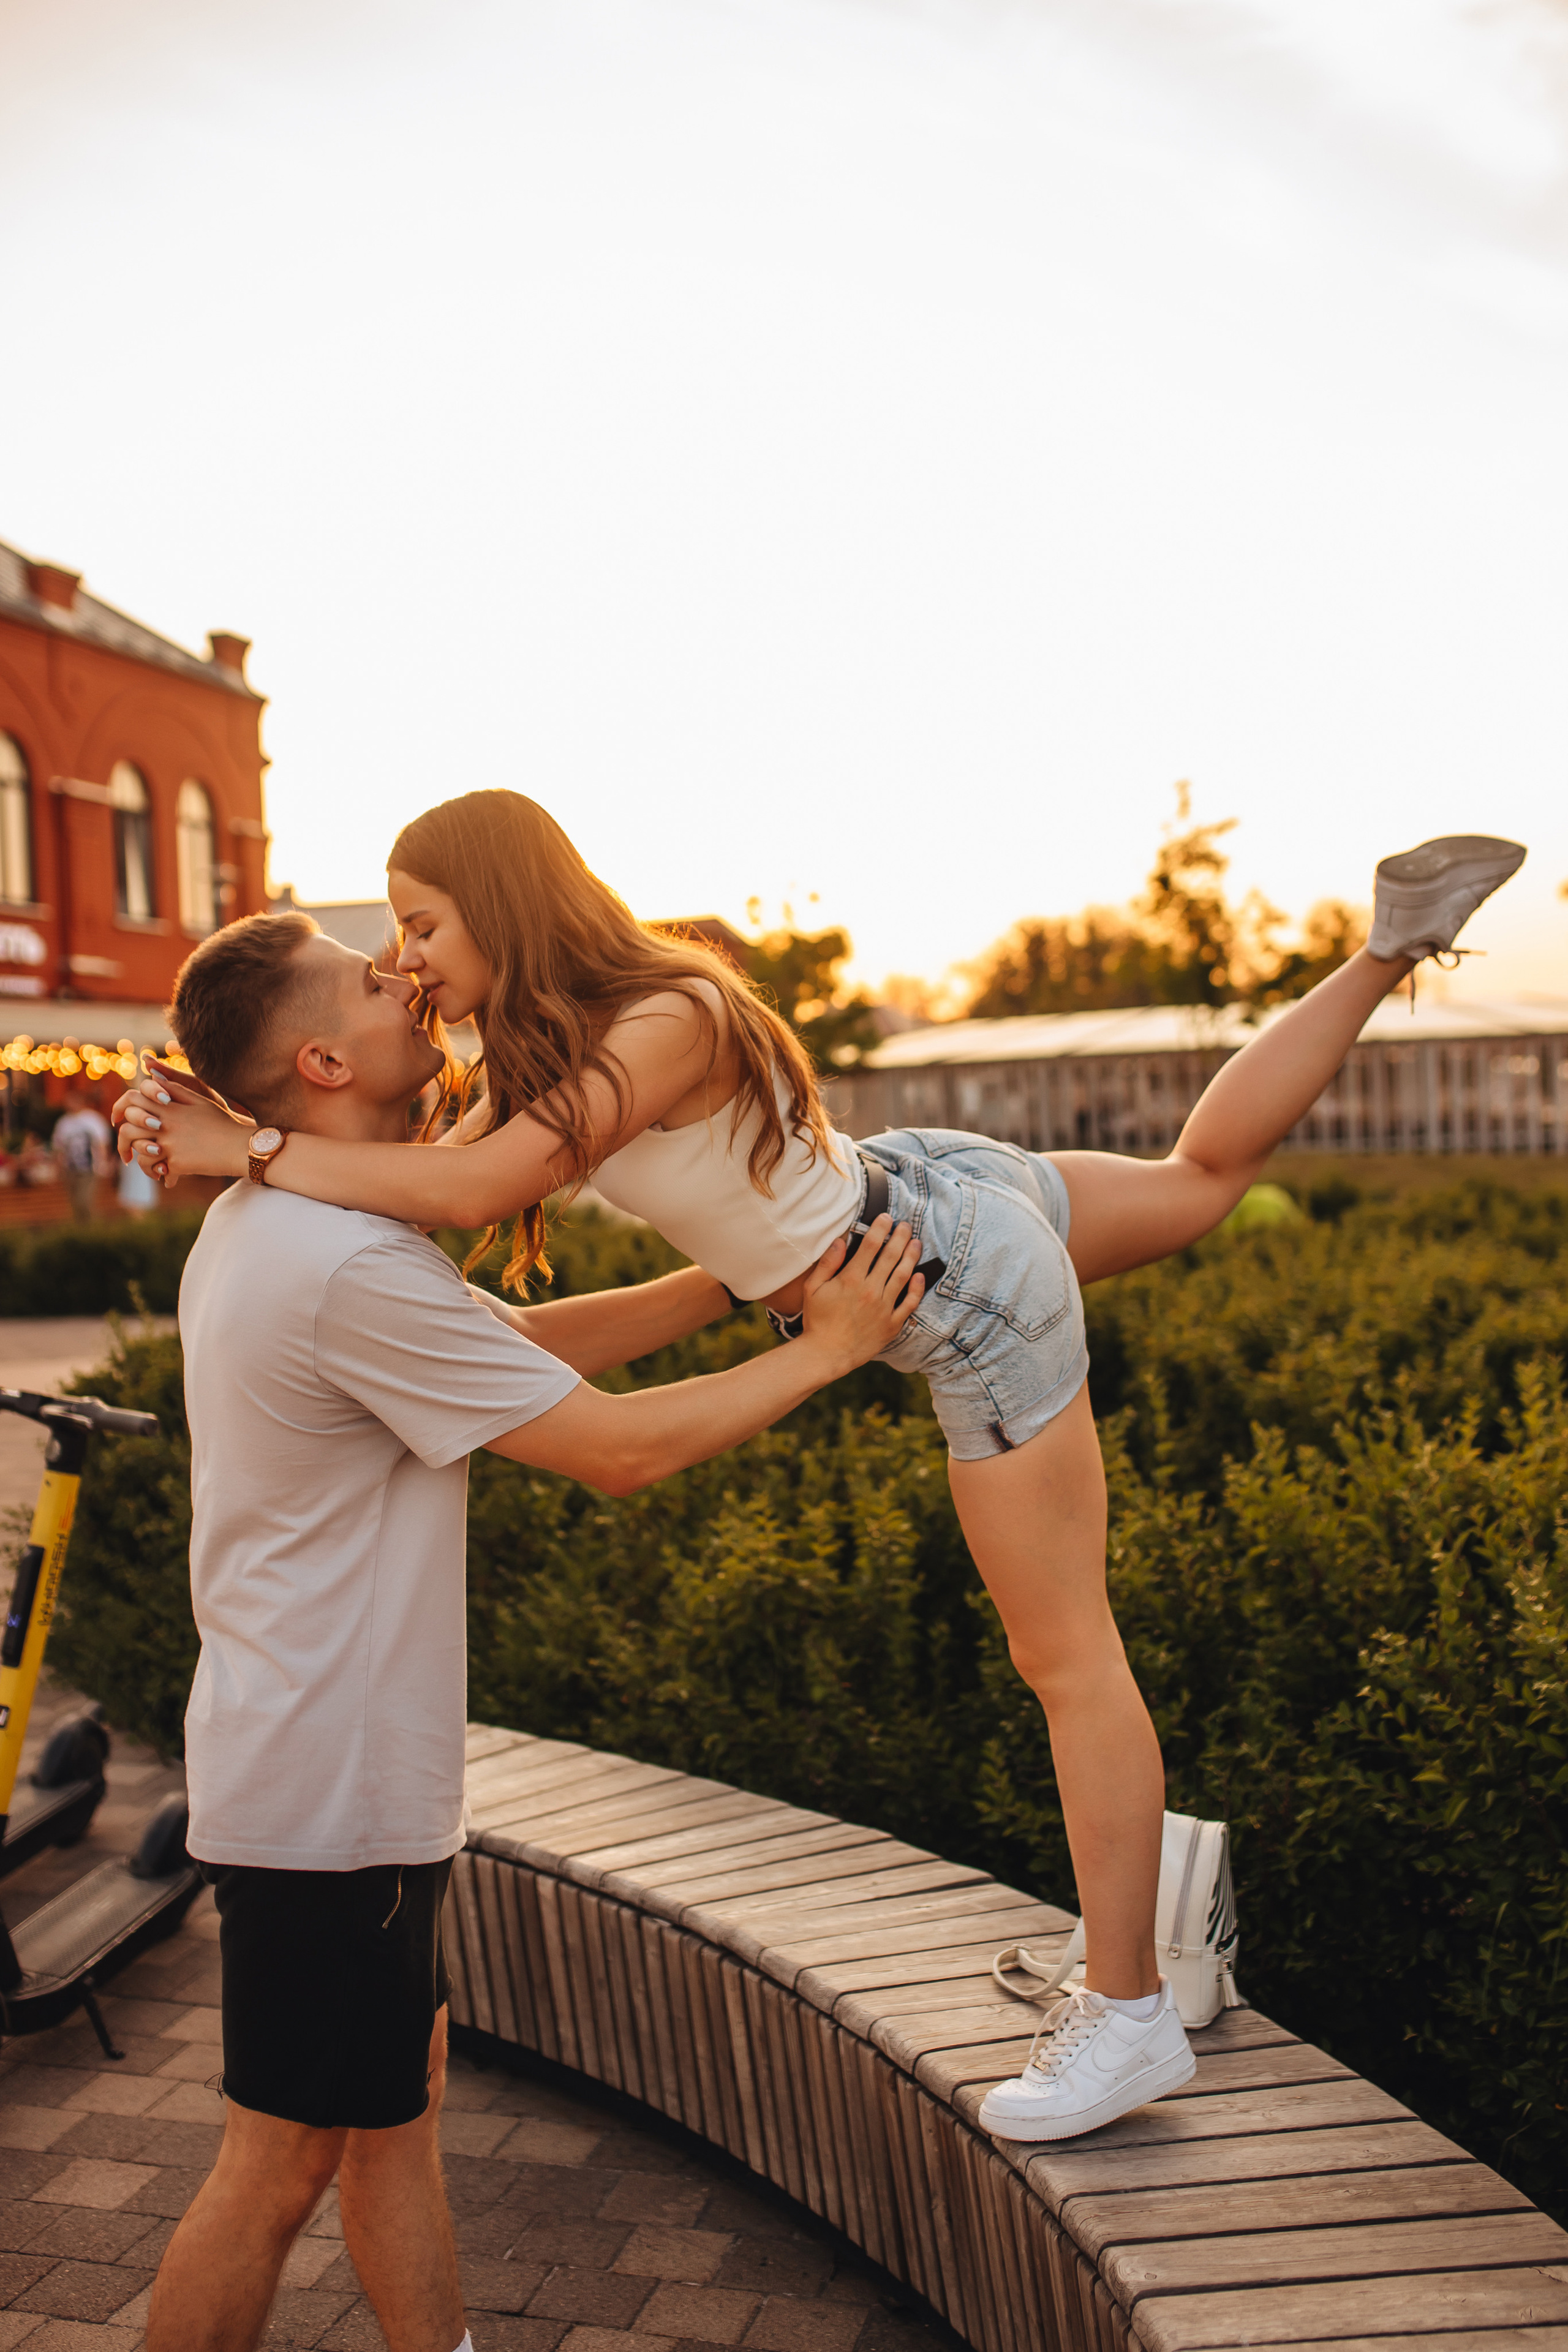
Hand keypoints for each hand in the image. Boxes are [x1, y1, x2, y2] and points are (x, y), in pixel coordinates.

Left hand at [113, 1073, 250, 1188]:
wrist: (241, 1147)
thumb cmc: (223, 1123)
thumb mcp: (201, 1100)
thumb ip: (175, 1089)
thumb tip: (154, 1078)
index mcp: (170, 1106)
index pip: (132, 1100)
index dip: (118, 1108)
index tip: (117, 1120)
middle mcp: (166, 1124)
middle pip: (127, 1128)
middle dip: (122, 1142)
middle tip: (126, 1153)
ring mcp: (170, 1145)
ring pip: (139, 1153)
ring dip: (139, 1161)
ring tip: (148, 1167)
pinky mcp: (177, 1163)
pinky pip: (156, 1170)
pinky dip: (158, 1174)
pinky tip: (165, 1177)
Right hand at [797, 1214, 923, 1372]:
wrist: (826, 1354)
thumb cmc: (817, 1320)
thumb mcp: (813, 1288)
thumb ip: (827, 1263)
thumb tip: (840, 1240)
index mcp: (851, 1279)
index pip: (870, 1246)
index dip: (880, 1228)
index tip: (886, 1217)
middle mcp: (871, 1291)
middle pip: (891, 1256)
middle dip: (900, 1237)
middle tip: (906, 1225)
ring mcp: (884, 1308)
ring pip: (903, 1276)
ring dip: (911, 1256)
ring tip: (916, 1242)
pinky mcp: (891, 1324)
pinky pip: (909, 1304)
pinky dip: (916, 1289)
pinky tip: (920, 1275)